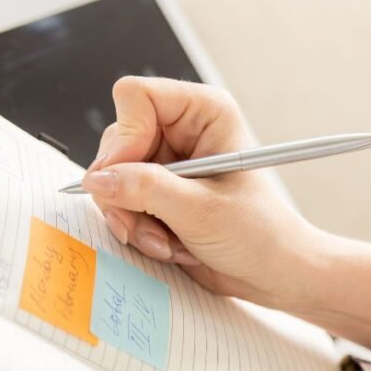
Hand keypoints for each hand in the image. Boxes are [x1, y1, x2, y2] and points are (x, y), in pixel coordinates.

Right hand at [82, 76, 328, 310]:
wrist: (273, 272)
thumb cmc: (259, 235)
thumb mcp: (201, 211)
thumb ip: (146, 190)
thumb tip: (97, 179)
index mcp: (204, 112)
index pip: (135, 97)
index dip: (125, 138)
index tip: (126, 178)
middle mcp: (182, 130)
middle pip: (116, 142)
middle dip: (127, 192)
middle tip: (151, 226)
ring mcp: (167, 162)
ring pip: (112, 178)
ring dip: (133, 218)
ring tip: (168, 242)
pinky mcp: (158, 192)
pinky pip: (121, 203)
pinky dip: (138, 229)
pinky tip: (169, 245)